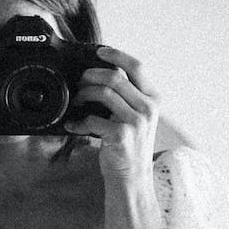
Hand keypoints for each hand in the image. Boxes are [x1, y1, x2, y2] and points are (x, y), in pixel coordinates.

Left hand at [70, 46, 160, 180]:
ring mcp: (136, 122)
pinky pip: (93, 119)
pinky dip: (78, 121)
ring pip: (103, 93)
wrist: (132, 177)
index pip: (136, 66)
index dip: (116, 55)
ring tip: (77, 101)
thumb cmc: (130, 145)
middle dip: (91, 75)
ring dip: (83, 94)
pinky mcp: (121, 135)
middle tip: (80, 82)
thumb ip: (127, 96)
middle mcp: (148, 108)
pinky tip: (74, 125)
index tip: (99, 51)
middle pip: (115, 77)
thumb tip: (102, 73)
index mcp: (153, 99)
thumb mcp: (137, 116)